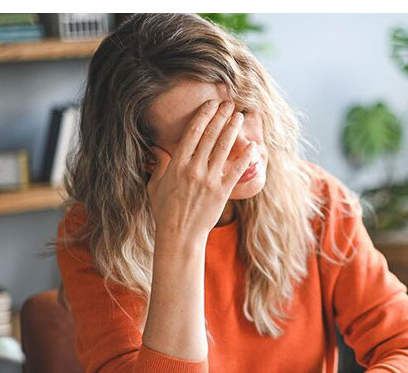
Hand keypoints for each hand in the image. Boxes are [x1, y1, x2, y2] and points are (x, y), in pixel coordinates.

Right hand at [147, 99, 256, 241]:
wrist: (179, 234)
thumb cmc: (166, 211)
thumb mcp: (155, 185)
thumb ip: (159, 165)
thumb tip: (156, 148)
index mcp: (177, 164)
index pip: (193, 133)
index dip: (204, 115)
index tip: (211, 104)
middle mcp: (193, 169)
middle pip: (210, 136)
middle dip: (221, 116)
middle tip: (229, 103)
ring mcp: (209, 180)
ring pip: (223, 148)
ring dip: (232, 129)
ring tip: (239, 116)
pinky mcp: (222, 192)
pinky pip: (236, 170)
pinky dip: (245, 157)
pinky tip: (252, 146)